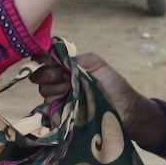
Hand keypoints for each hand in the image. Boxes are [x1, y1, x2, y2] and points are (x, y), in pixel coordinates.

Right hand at [27, 52, 165, 147]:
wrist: (125, 109)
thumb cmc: (114, 84)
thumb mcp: (97, 63)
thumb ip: (77, 57)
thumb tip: (55, 50)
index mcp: (67, 68)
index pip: (45, 60)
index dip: (42, 58)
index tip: (46, 59)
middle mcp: (60, 82)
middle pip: (40, 75)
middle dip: (49, 74)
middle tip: (64, 77)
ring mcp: (60, 98)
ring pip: (44, 91)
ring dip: (56, 89)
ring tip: (73, 92)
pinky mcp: (63, 114)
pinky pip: (50, 107)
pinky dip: (58, 102)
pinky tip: (70, 102)